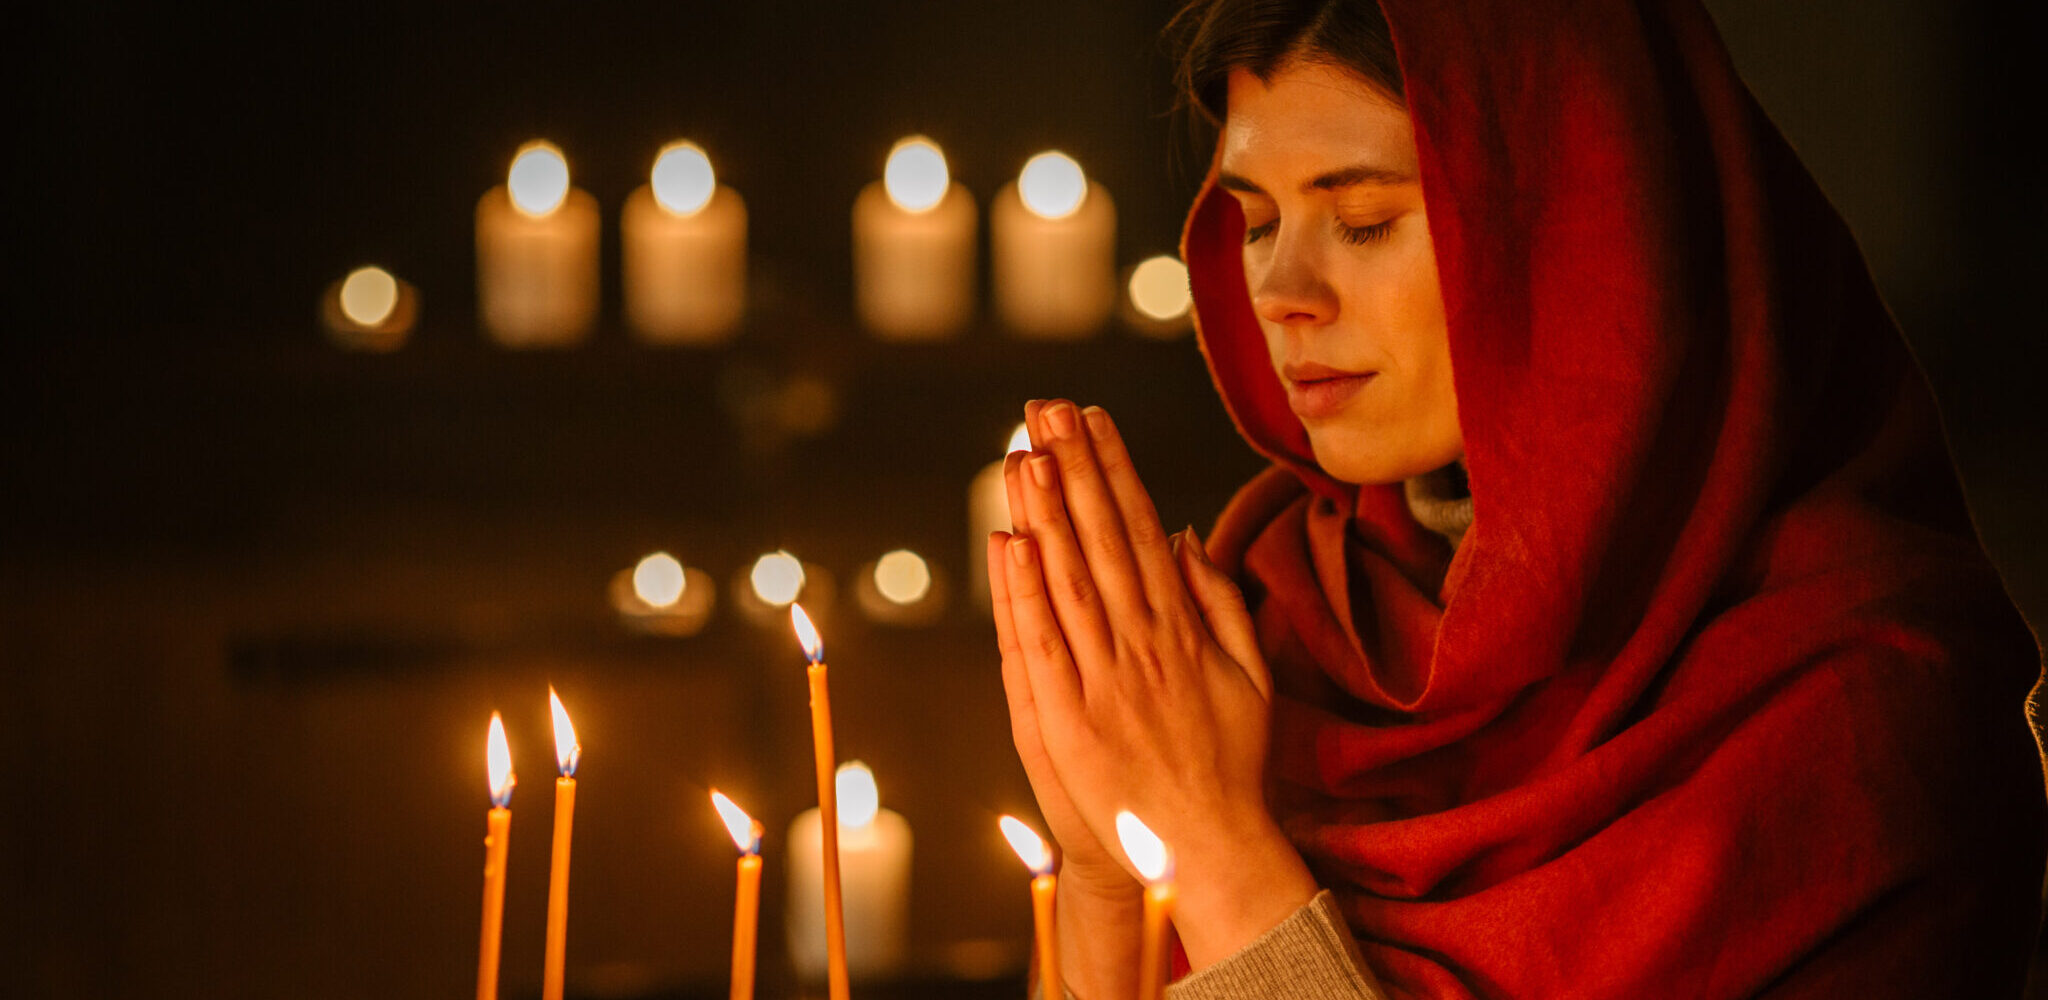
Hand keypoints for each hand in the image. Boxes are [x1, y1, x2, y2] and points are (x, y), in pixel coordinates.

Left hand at [995, 399, 1316, 969]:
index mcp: (1182, 628)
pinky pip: (1042, 644)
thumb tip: (1184, 534)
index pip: (1139, 529)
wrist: (1206, 848)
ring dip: (1046, 512)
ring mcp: (1103, 679)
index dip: (1113, 470)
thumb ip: (1219, 600)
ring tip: (1025, 450)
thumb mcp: (1249, 673)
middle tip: (1047, 407)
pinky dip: (1025, 593)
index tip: (1091, 419)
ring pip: (1068, 579)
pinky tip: (1012, 541)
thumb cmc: (1229, 763)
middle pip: (1100, 538)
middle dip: (1074, 467)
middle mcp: (1142, 643)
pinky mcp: (1068, 719)